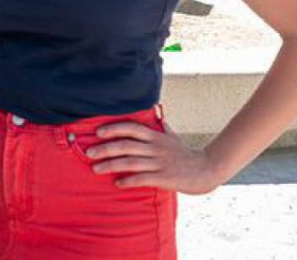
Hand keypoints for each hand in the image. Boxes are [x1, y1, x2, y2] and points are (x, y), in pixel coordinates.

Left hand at [88, 120, 222, 194]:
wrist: (207, 170)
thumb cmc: (186, 154)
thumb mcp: (173, 137)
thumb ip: (162, 127)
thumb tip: (157, 114)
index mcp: (155, 136)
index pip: (131, 128)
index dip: (114, 128)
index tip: (97, 132)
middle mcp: (156, 148)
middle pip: (126, 146)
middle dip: (105, 148)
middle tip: (89, 153)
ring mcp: (160, 163)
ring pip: (131, 162)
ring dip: (111, 165)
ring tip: (96, 169)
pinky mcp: (165, 178)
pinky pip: (143, 179)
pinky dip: (128, 180)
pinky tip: (117, 183)